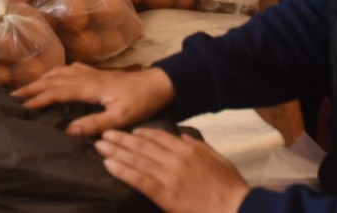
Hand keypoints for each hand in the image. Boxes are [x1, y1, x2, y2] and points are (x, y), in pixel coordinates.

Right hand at [14, 64, 173, 136]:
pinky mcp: (97, 73)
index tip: (21, 107)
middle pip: (53, 79)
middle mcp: (87, 76)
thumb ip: (95, 123)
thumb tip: (68, 130)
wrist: (159, 84)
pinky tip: (54, 77)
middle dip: (32, 87)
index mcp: (89, 87)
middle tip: (12, 96)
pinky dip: (56, 73)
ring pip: (60, 72)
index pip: (56, 91)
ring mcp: (91, 73)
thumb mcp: (120, 118)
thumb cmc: (141, 102)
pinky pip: (69, 70)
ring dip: (41, 79)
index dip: (38, 99)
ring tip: (27, 87)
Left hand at [95, 128, 249, 212]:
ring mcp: (168, 176)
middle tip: (104, 134)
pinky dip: (123, 171)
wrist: (235, 208)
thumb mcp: (217, 159)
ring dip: (116, 152)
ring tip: (100, 146)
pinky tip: (109, 165)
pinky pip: (139, 180)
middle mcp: (175, 158)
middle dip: (122, 140)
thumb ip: (198, 146)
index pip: (159, 137)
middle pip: (142, 146)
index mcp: (188, 149)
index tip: (129, 132)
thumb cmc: (229, 187)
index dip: (141, 134)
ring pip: (137, 160)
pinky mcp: (164, 194)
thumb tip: (183, 136)